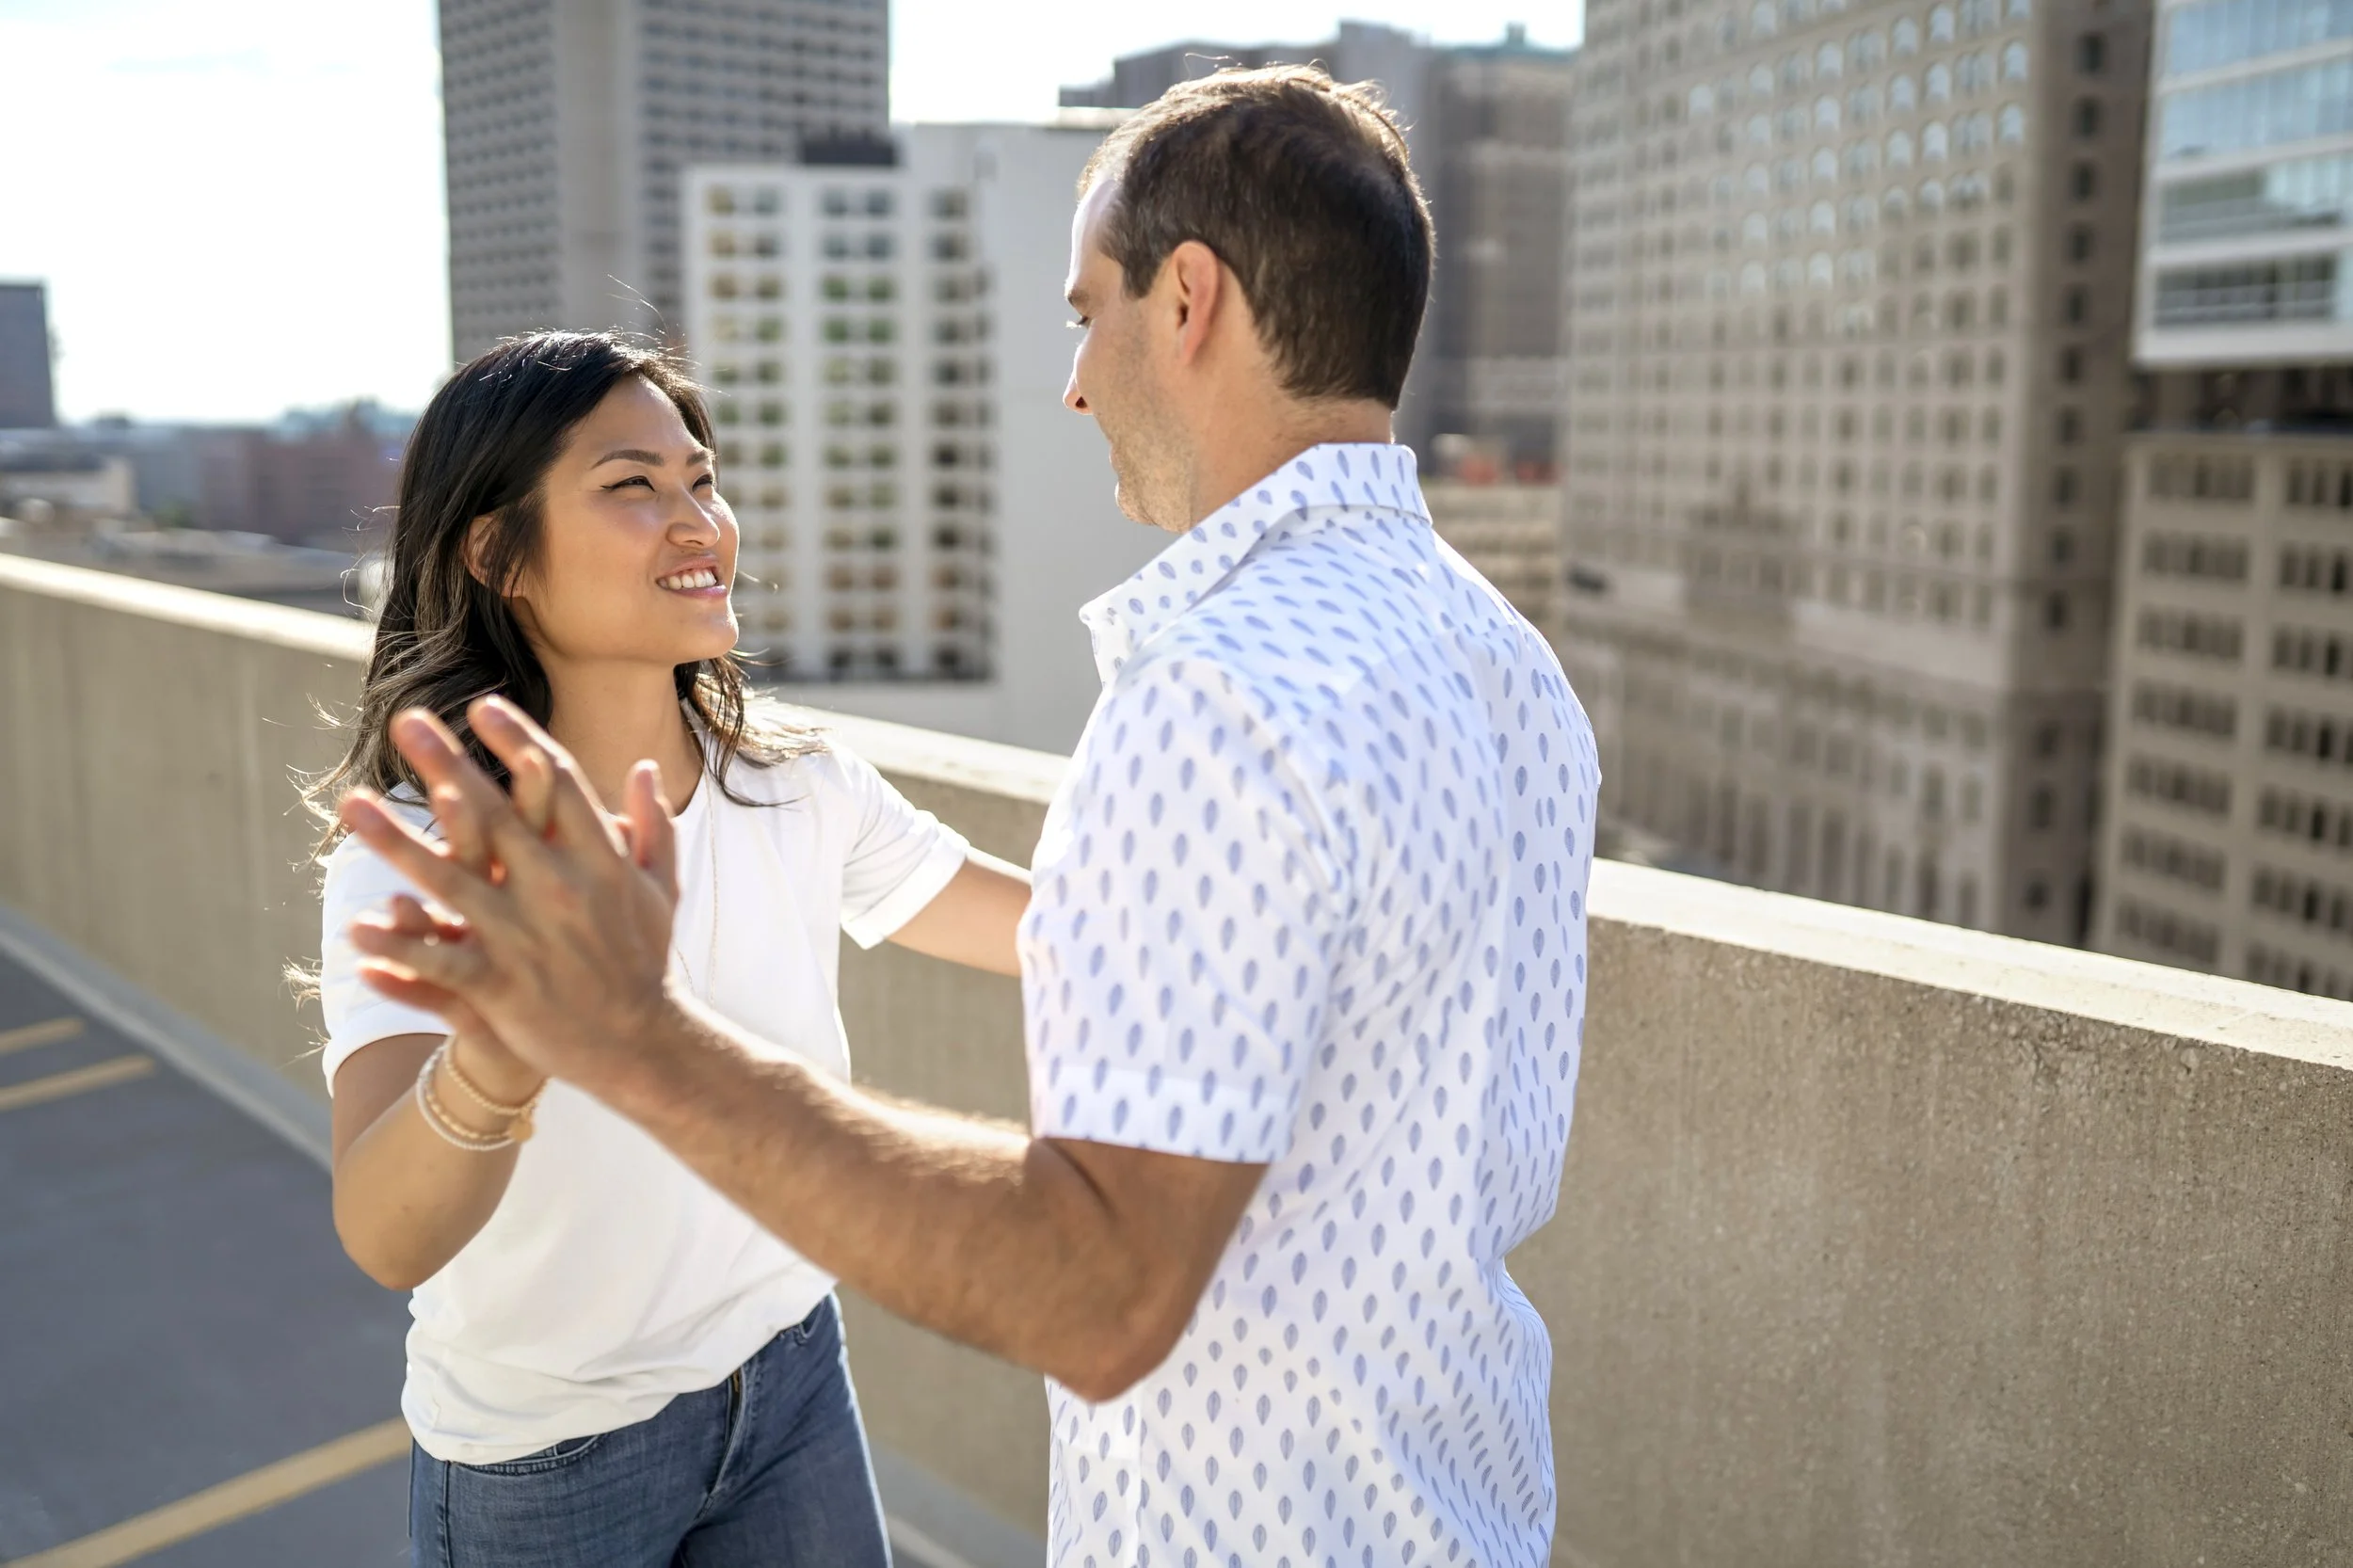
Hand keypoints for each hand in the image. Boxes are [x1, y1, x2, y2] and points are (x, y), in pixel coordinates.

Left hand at [339, 697, 683, 1098]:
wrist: (643, 1047)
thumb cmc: (647, 961)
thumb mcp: (662, 888)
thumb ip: (653, 825)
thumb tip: (646, 768)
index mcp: (601, 861)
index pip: (559, 784)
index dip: (519, 742)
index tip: (482, 706)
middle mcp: (561, 890)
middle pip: (494, 816)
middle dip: (447, 765)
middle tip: (405, 722)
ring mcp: (527, 939)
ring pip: (449, 881)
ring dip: (396, 841)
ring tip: (352, 805)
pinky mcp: (502, 988)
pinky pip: (440, 962)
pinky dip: (400, 946)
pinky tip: (357, 929)